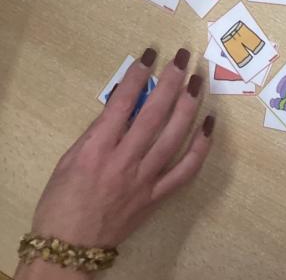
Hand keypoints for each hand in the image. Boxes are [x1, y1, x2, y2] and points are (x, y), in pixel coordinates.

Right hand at [26, 49, 213, 250]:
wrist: (69, 247)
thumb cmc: (61, 201)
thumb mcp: (69, 160)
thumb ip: (97, 132)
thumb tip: (124, 103)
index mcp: (97, 150)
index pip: (122, 103)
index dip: (138, 75)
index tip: (150, 54)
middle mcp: (124, 161)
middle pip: (154, 114)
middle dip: (171, 81)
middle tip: (184, 57)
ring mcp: (145, 179)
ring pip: (174, 136)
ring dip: (189, 105)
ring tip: (199, 80)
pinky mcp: (158, 195)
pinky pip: (187, 169)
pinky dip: (202, 146)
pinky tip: (209, 124)